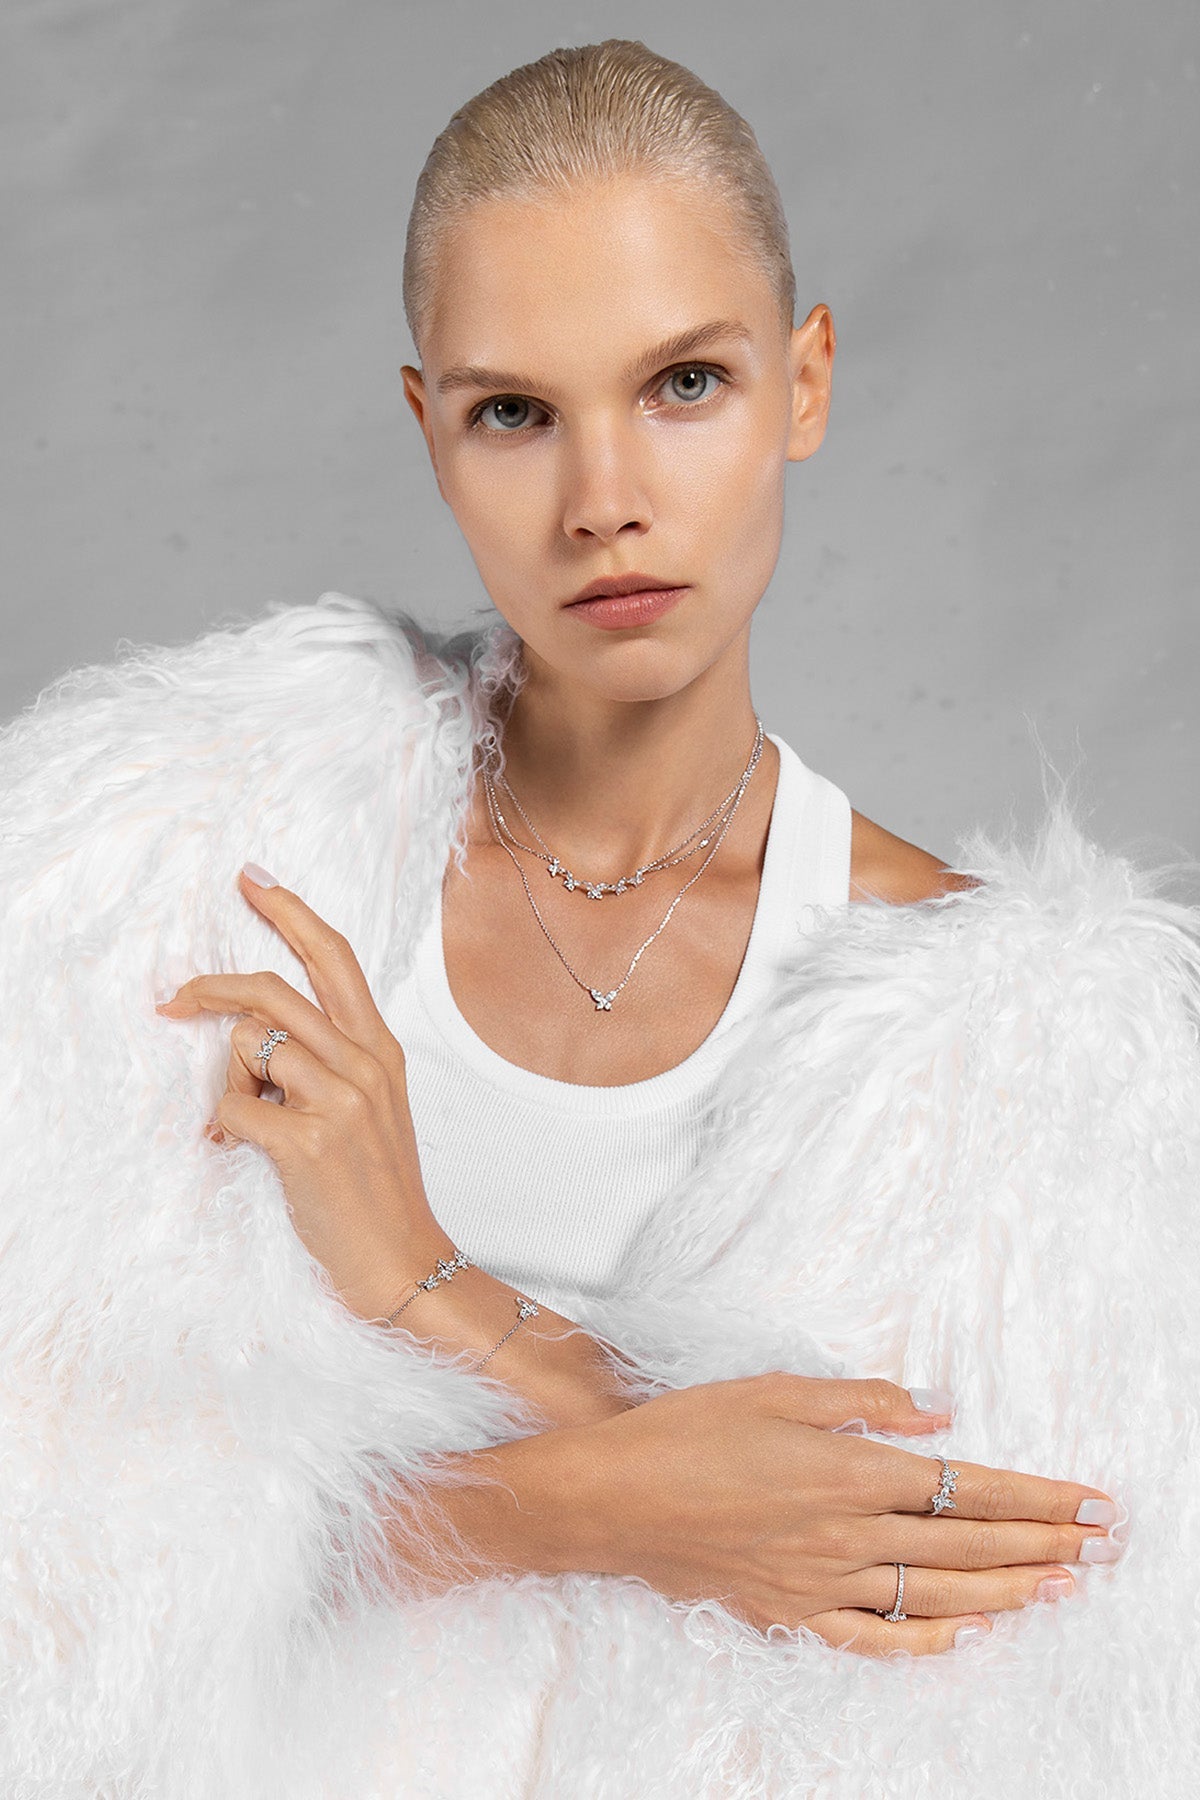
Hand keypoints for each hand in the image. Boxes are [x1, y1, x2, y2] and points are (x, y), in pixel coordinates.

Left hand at [154, 863, 436, 1320]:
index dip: (290, 912)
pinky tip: (249, 1154)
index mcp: (381, 1048)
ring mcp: (339, 1100)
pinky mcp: (308, 1141)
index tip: (254, 880)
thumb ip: (332, 1059)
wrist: (402, 1260)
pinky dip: (227, 1130)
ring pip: (249, 1046)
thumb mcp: (374, 1106)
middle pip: (274, 990)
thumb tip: (258, 1034)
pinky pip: (234, 1109)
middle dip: (212, 986)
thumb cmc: (378, 1187)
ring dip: (232, 1083)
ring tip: (256, 1121)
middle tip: (175, 999)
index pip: (334, 957)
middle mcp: (364, 1063)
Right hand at [565, 1373, 1120, 1657]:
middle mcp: (846, 1535)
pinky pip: (872, 1639)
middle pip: (966, 1546)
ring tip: (1062, 1588)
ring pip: (935, 1598)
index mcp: (848, 1472)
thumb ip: (864, 1401)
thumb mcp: (775, 1390)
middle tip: (1105, 1546)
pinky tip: (964, 1638)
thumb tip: (938, 1410)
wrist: (608, 1499)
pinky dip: (924, 1643)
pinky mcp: (789, 1613)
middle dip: (1044, 1545)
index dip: (1035, 1497)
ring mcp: (820, 1583)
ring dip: (1006, 1594)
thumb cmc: (685, 1432)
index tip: (1090, 1502)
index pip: (966, 1488)